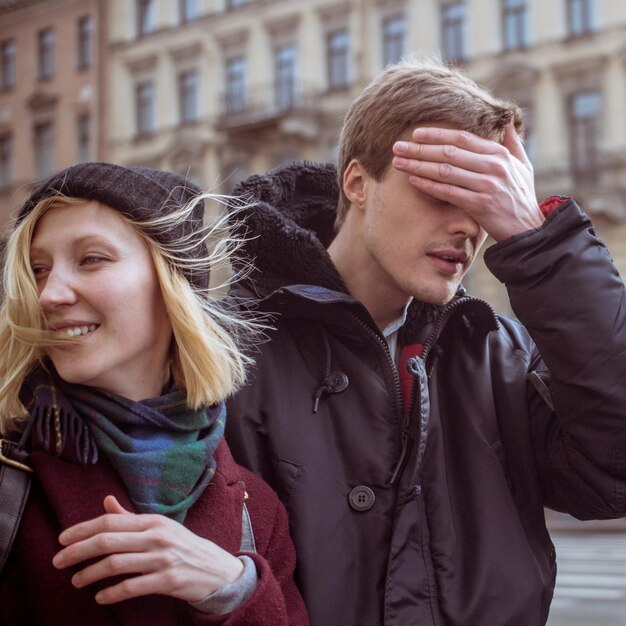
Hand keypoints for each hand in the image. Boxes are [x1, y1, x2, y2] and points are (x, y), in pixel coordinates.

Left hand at [52, 495, 243, 604]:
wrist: (215, 568)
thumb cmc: (182, 546)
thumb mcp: (159, 527)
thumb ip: (130, 517)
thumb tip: (105, 502)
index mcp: (153, 521)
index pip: (111, 521)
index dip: (83, 529)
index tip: (62, 539)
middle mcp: (157, 536)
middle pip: (108, 541)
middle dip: (78, 551)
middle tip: (58, 561)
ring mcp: (163, 559)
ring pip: (116, 564)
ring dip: (90, 574)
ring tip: (76, 580)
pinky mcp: (168, 581)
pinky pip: (133, 587)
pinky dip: (112, 592)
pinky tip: (100, 596)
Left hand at [392, 125, 543, 240]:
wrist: (528, 229)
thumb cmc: (521, 196)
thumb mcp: (523, 165)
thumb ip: (512, 143)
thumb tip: (506, 120)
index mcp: (499, 154)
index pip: (462, 138)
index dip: (437, 134)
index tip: (416, 133)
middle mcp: (493, 166)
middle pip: (449, 152)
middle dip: (420, 148)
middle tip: (398, 147)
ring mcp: (487, 185)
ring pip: (445, 171)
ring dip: (418, 165)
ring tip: (398, 162)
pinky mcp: (480, 205)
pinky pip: (449, 192)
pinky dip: (429, 186)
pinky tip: (413, 181)